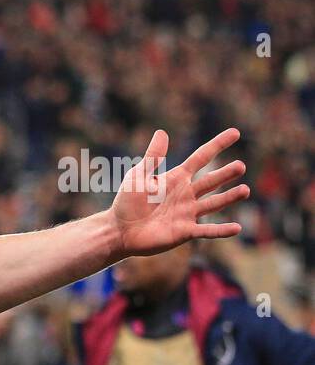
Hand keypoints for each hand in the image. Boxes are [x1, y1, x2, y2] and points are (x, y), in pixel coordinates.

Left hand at [107, 128, 248, 257]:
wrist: (120, 231)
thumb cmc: (127, 202)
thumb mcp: (138, 176)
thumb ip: (152, 157)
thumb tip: (162, 132)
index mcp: (177, 178)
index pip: (201, 158)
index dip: (217, 145)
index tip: (235, 132)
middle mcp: (186, 194)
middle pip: (211, 181)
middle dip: (226, 174)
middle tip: (240, 166)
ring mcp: (187, 213)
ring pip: (214, 204)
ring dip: (229, 198)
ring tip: (245, 190)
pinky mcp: (184, 231)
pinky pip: (207, 231)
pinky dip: (221, 230)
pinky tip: (237, 228)